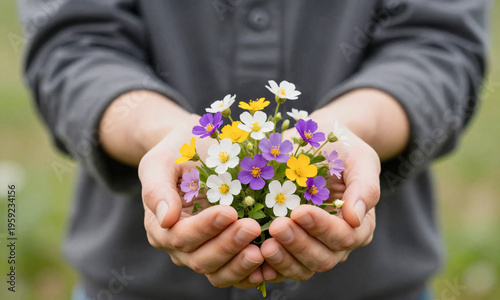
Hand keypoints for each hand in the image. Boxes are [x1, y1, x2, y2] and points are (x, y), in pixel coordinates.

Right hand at [139, 119, 265, 287]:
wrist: (198, 149)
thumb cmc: (178, 151)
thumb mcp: (161, 162)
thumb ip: (157, 189)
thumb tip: (167, 220)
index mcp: (161, 227)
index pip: (181, 236)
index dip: (205, 228)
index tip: (229, 212)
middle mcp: (180, 247)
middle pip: (201, 259)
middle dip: (227, 245)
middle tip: (252, 227)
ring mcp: (203, 253)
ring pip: (218, 273)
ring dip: (241, 264)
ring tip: (262, 250)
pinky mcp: (226, 255)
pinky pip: (236, 274)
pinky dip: (252, 274)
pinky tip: (269, 266)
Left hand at [260, 126, 379, 281]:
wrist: (318, 148)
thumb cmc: (342, 152)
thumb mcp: (360, 160)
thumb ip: (364, 187)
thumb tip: (355, 217)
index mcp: (360, 225)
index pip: (343, 235)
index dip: (321, 227)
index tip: (299, 211)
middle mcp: (339, 243)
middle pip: (323, 258)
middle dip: (299, 244)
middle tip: (277, 227)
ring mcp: (314, 249)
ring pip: (302, 268)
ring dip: (283, 259)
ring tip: (264, 246)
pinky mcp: (292, 250)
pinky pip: (282, 267)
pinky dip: (269, 268)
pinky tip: (255, 262)